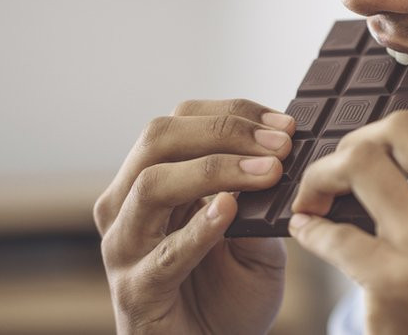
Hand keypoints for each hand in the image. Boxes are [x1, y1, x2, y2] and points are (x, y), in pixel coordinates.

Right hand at [93, 99, 295, 333]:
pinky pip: (163, 253)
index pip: (180, 122)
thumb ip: (259, 197)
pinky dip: (197, 228)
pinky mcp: (135, 290)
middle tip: (279, 144)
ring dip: (214, 169)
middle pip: (158, 139)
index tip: (284, 124)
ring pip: (152, 185)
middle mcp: (127, 205)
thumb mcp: (254, 235)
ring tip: (266, 172)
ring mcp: (124, 247)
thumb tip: (283, 152)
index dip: (232, 113)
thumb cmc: (228, 293)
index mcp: (151, 180)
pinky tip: (229, 211)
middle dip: (224, 132)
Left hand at [289, 111, 407, 334]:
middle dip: (355, 143)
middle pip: (403, 130)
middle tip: (335, 174)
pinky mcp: (395, 282)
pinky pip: (333, 230)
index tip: (368, 166)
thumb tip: (398, 163)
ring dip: (323, 175)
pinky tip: (306, 234)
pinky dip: (309, 228)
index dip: (393, 143)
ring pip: (363, 161)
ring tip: (313, 200)